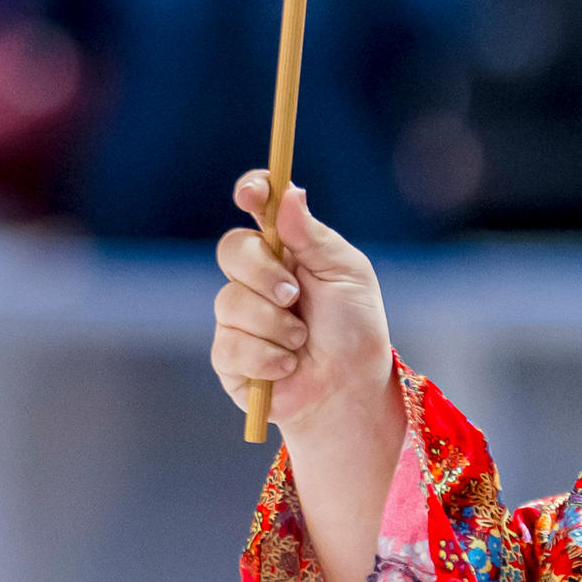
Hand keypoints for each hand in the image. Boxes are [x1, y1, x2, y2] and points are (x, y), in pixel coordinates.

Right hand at [213, 172, 396, 439]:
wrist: (350, 389)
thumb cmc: (354, 329)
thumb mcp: (346, 275)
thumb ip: (314, 237)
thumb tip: (289, 192)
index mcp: (287, 248)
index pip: (258, 206)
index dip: (251, 191)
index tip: (252, 193)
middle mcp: (256, 275)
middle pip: (233, 249)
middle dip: (264, 273)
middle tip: (294, 296)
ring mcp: (238, 314)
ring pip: (230, 301)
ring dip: (275, 325)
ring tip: (302, 341)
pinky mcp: (227, 353)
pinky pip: (231, 344)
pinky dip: (267, 357)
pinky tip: (288, 366)